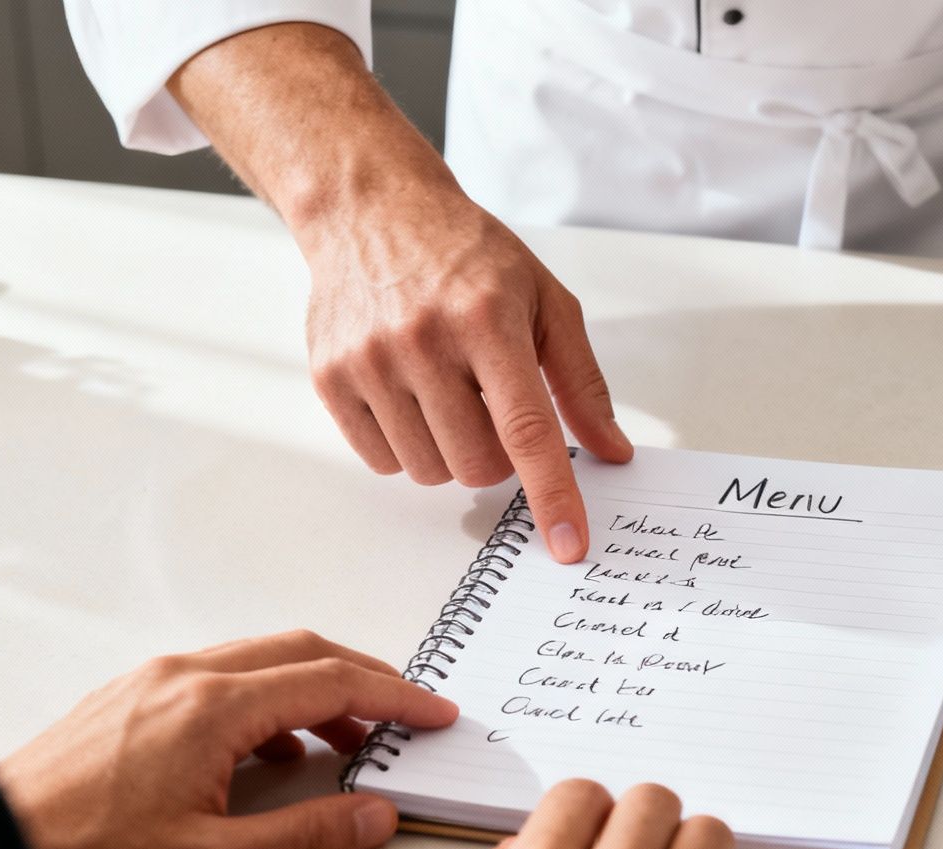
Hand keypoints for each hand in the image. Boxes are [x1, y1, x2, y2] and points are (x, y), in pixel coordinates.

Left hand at [0, 631, 456, 848]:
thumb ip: (305, 836)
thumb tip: (373, 815)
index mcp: (213, 708)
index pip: (331, 683)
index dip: (395, 697)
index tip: (433, 712)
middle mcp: (183, 675)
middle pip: (300, 652)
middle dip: (362, 679)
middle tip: (403, 714)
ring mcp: (151, 680)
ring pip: (257, 660)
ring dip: (312, 690)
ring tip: (342, 744)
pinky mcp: (127, 696)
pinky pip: (217, 675)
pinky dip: (264, 698)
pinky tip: (266, 749)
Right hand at [169, 23, 632, 565]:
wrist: (371, 210)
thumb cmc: (465, 255)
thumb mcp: (544, 299)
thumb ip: (581, 382)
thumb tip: (612, 452)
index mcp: (488, 319)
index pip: (527, 429)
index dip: (552, 494)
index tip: (569, 544)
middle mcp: (424, 340)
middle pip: (476, 464)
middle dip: (498, 458)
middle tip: (494, 410)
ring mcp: (370, 361)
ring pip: (429, 471)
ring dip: (451, 453)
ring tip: (449, 395)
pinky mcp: (331, 377)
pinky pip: (382, 461)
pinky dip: (406, 447)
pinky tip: (410, 397)